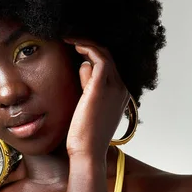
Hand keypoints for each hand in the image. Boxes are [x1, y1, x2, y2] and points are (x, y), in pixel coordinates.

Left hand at [63, 39, 129, 159]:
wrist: (87, 152)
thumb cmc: (85, 135)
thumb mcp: (89, 106)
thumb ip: (88, 86)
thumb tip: (83, 66)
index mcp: (121, 94)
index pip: (111, 65)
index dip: (95, 53)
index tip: (78, 47)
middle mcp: (121, 88)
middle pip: (108, 56)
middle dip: (90, 45)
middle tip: (72, 39)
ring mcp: (114, 88)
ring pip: (103, 54)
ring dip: (86, 43)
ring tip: (70, 39)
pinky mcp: (101, 88)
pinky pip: (98, 59)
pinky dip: (86, 48)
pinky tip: (74, 45)